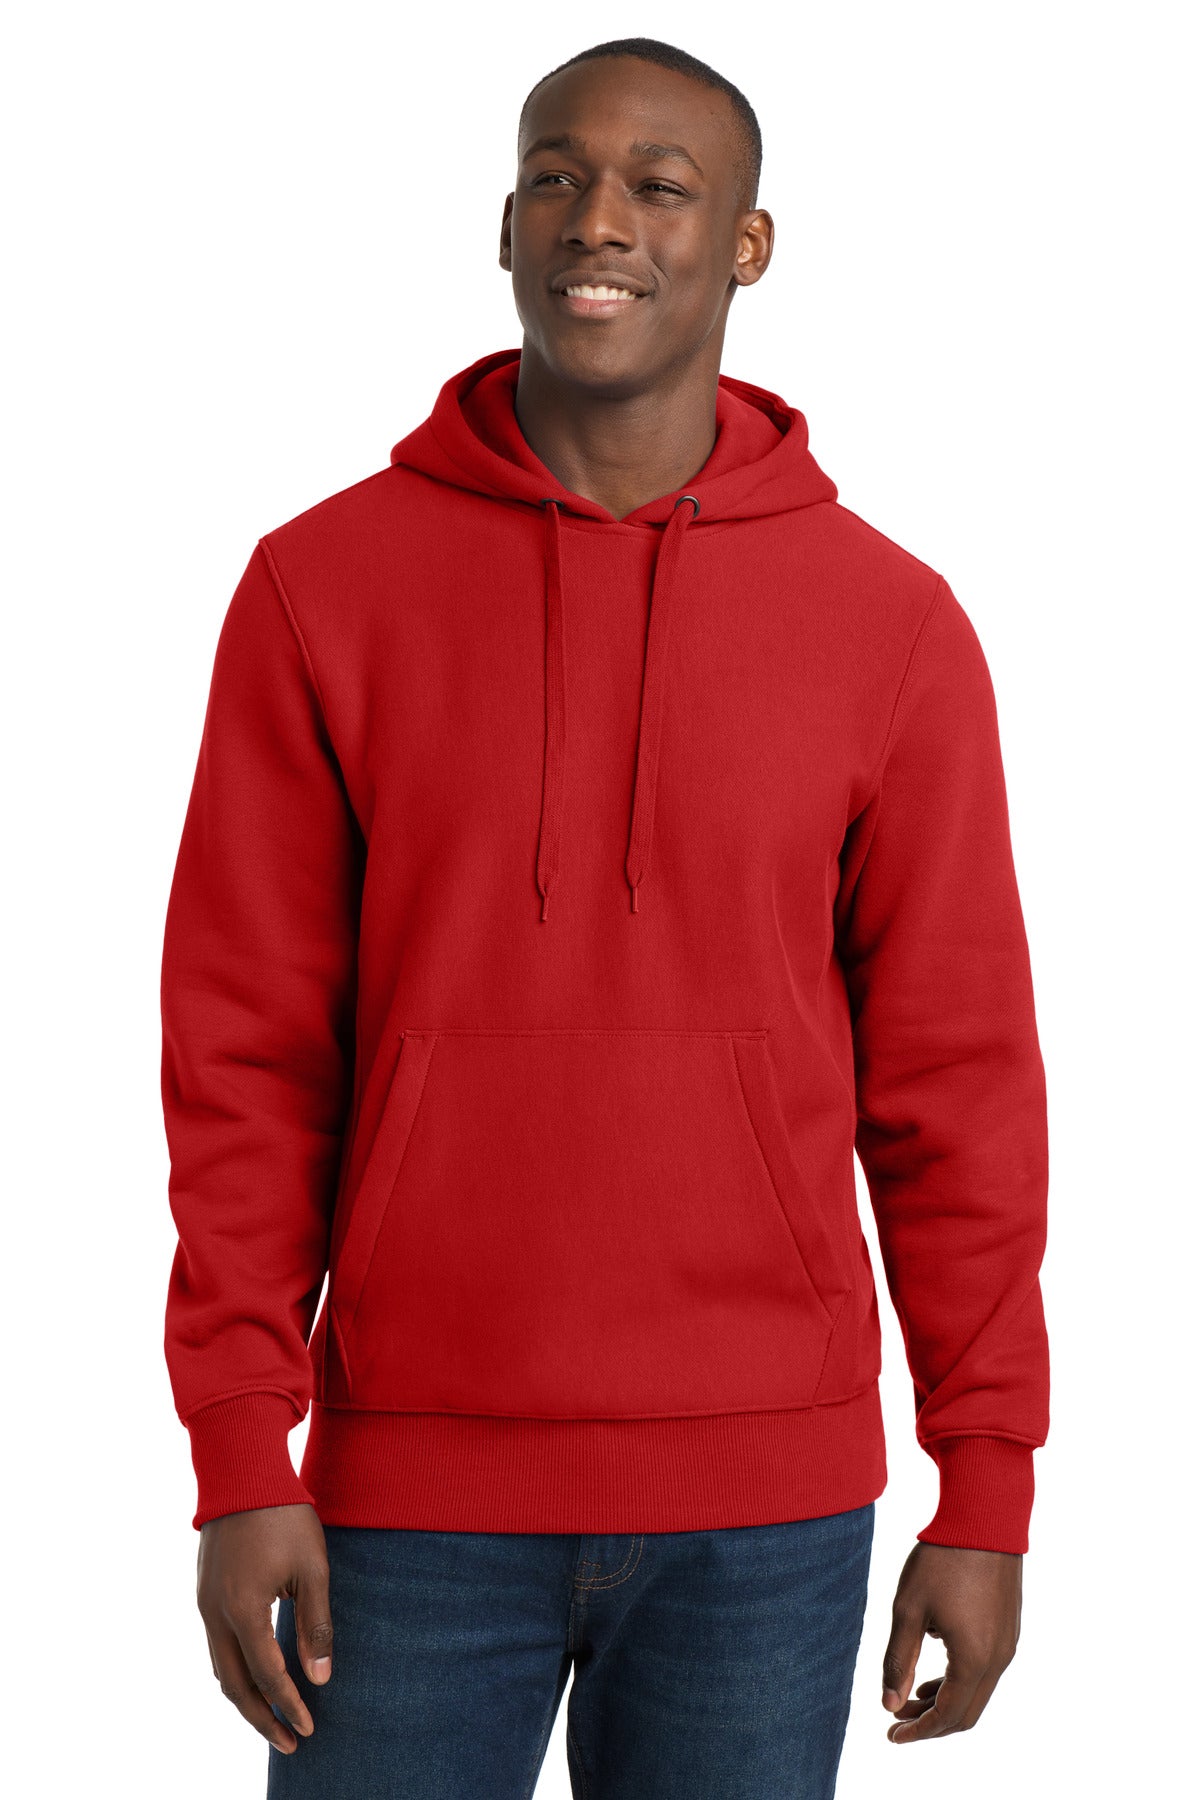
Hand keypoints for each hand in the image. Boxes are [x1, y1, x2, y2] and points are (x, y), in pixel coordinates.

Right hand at [196, 1501, 332, 1754]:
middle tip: (289, 1741)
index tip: (308, 1728)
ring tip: (271, 1718)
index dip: (288, 1706)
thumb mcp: (312, 1569)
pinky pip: (215, 1645)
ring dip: (244, 1697)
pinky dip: (233, 1670)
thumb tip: (320, 1679)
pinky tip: (254, 1674)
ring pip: (220, 1667)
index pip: (267, 1675)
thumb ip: (315, 1626)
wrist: (242, 1471)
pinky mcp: (204, 1591)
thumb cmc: (284, 1516)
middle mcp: (215, 1613)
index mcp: (243, 1610)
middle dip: (261, 1718)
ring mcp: (204, 1603)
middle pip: (234, 1685)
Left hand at [881, 1541, 1021, 1742]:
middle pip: (966, 1713)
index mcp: (974, 1660)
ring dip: (945, 1701)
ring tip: (911, 1695)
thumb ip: (900, 1660)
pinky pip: (986, 1671)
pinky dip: (960, 1681)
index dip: (918, 1731)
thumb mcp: (909, 1609)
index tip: (891, 1734)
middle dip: (931, 1722)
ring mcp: (1008, 1644)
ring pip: (978, 1693)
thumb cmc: (942, 1560)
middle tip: (897, 1718)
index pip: (947, 1716)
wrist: (985, 1519)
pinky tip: (936, 1668)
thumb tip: (889, 1703)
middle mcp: (998, 1659)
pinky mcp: (1009, 1629)